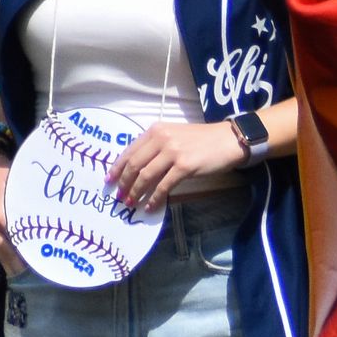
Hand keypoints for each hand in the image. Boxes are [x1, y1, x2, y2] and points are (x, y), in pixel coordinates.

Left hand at [105, 118, 245, 215]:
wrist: (228, 140)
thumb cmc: (202, 139)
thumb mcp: (175, 135)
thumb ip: (157, 145)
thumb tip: (138, 167)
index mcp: (156, 130)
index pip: (130, 151)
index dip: (117, 167)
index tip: (109, 180)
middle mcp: (162, 139)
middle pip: (134, 165)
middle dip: (124, 183)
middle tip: (119, 196)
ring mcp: (173, 152)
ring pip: (146, 176)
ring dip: (136, 192)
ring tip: (131, 203)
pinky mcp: (185, 166)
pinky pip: (163, 186)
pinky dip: (154, 198)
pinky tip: (151, 207)